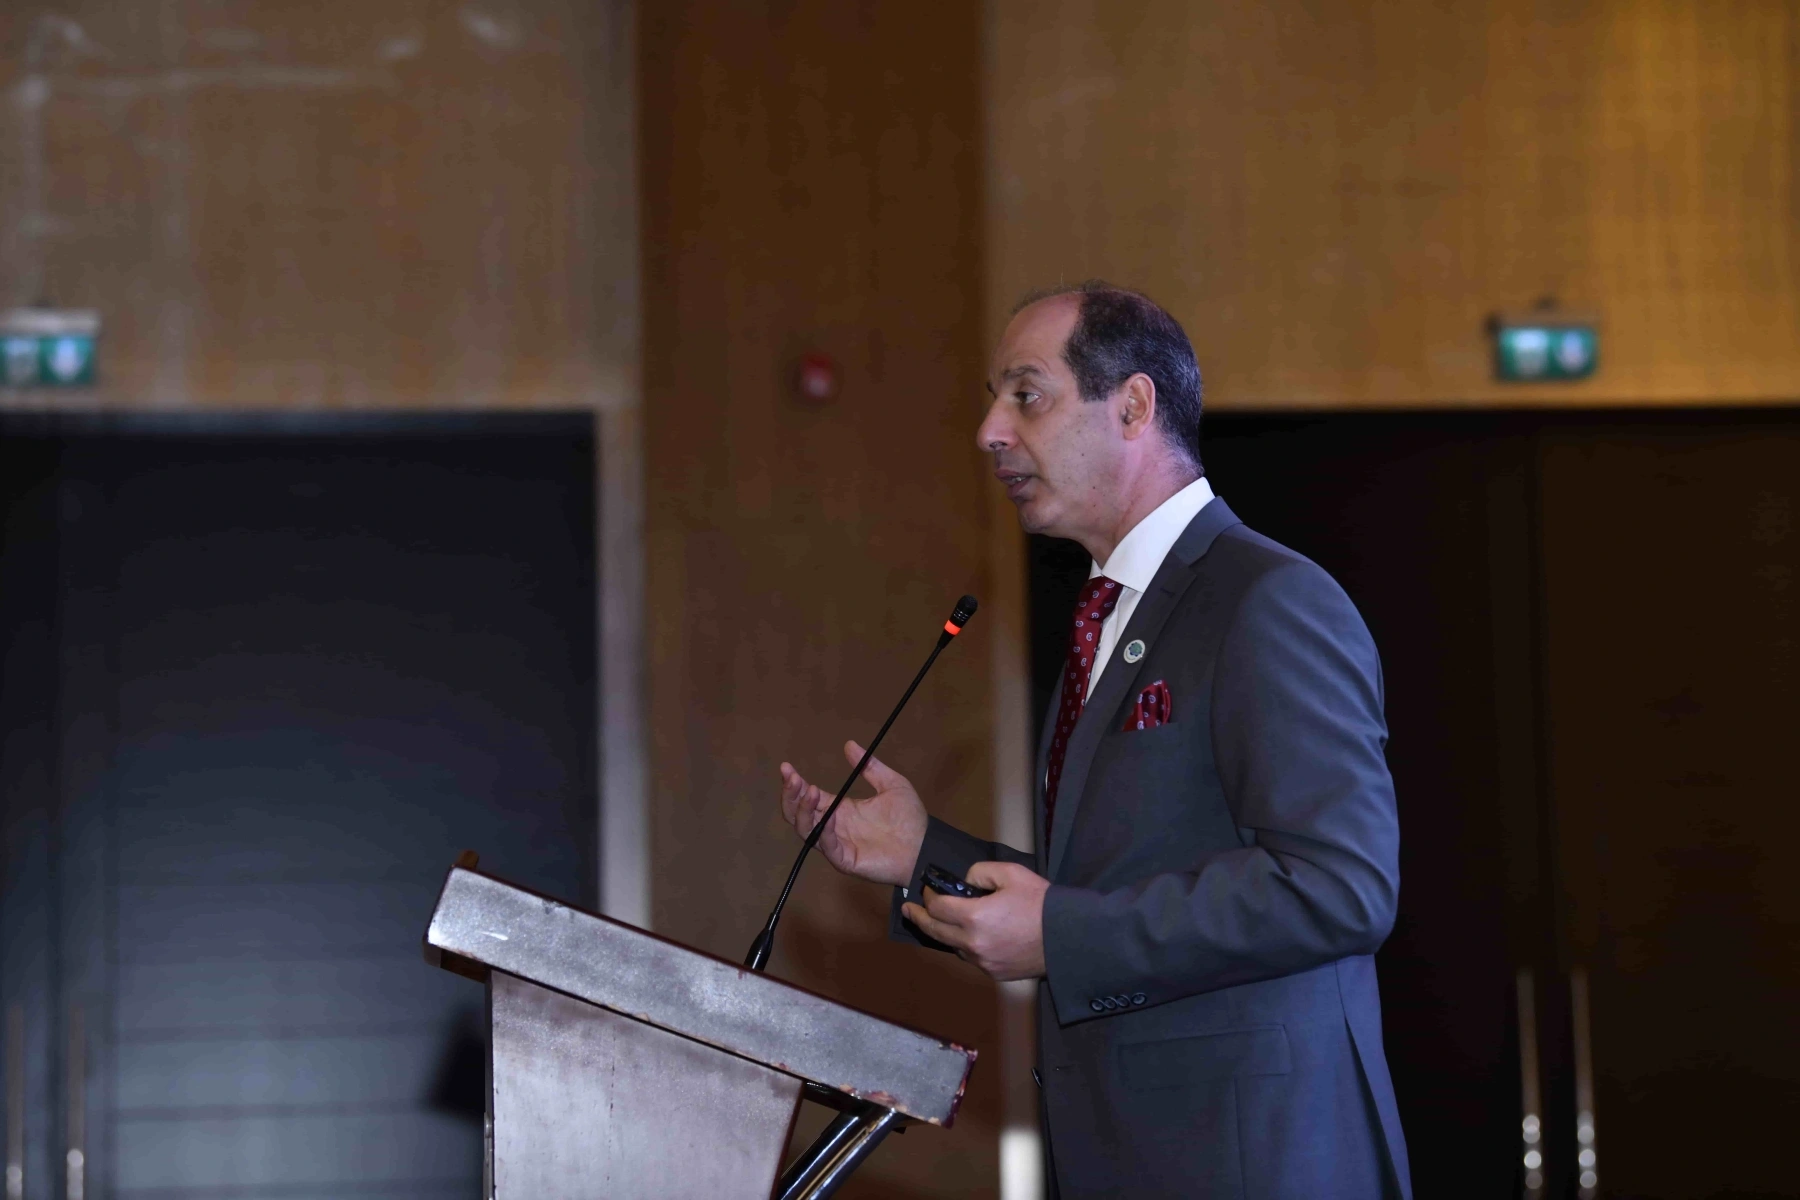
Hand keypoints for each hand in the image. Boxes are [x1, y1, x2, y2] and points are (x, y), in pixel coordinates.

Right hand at [779, 741, 927, 886]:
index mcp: (841, 809)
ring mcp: (837, 844)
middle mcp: (834, 827)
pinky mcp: (845, 860)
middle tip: (791, 777)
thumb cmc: (910, 819)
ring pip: (807, 830)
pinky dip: (824, 831)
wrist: (925, 846)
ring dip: (803, 811)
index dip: (796, 783)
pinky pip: (828, 846)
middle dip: (791, 796)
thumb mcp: (891, 784)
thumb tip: (849, 744)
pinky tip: (830, 815)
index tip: (787, 767)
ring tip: (809, 790)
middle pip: (799, 814)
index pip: (809, 796)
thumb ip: (870, 767)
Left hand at [900, 862, 1047, 980]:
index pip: (937, 908)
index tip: (928, 889)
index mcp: (974, 917)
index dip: (928, 896)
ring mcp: (983, 961)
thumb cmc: (1040, 903)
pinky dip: (965, 945)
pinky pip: (971, 957)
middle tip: (908, 910)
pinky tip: (968, 935)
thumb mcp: (1010, 873)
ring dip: (944, 932)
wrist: (1067, 937)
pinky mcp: (994, 972)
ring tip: (938, 921)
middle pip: (935, 931)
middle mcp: (973, 943)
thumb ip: (980, 872)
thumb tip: (965, 881)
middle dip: (919, 918)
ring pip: (953, 946)